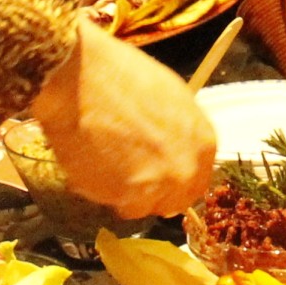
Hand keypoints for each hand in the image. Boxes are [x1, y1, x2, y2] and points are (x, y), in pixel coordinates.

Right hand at [26, 20, 216, 217]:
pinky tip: (91, 162)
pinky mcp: (128, 197)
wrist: (82, 78)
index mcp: (203, 141)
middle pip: (174, 201)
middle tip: (126, 176)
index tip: (156, 176)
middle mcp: (187, 167)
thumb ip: (179, 133)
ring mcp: (160, 185)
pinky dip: (102, 191)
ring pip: (142, 207)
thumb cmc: (121, 77)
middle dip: (152, 193)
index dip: (174, 179)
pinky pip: (116, 205)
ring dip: (124, 193)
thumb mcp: (170, 98)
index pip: (198, 181)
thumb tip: (172, 150)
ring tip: (103, 160)